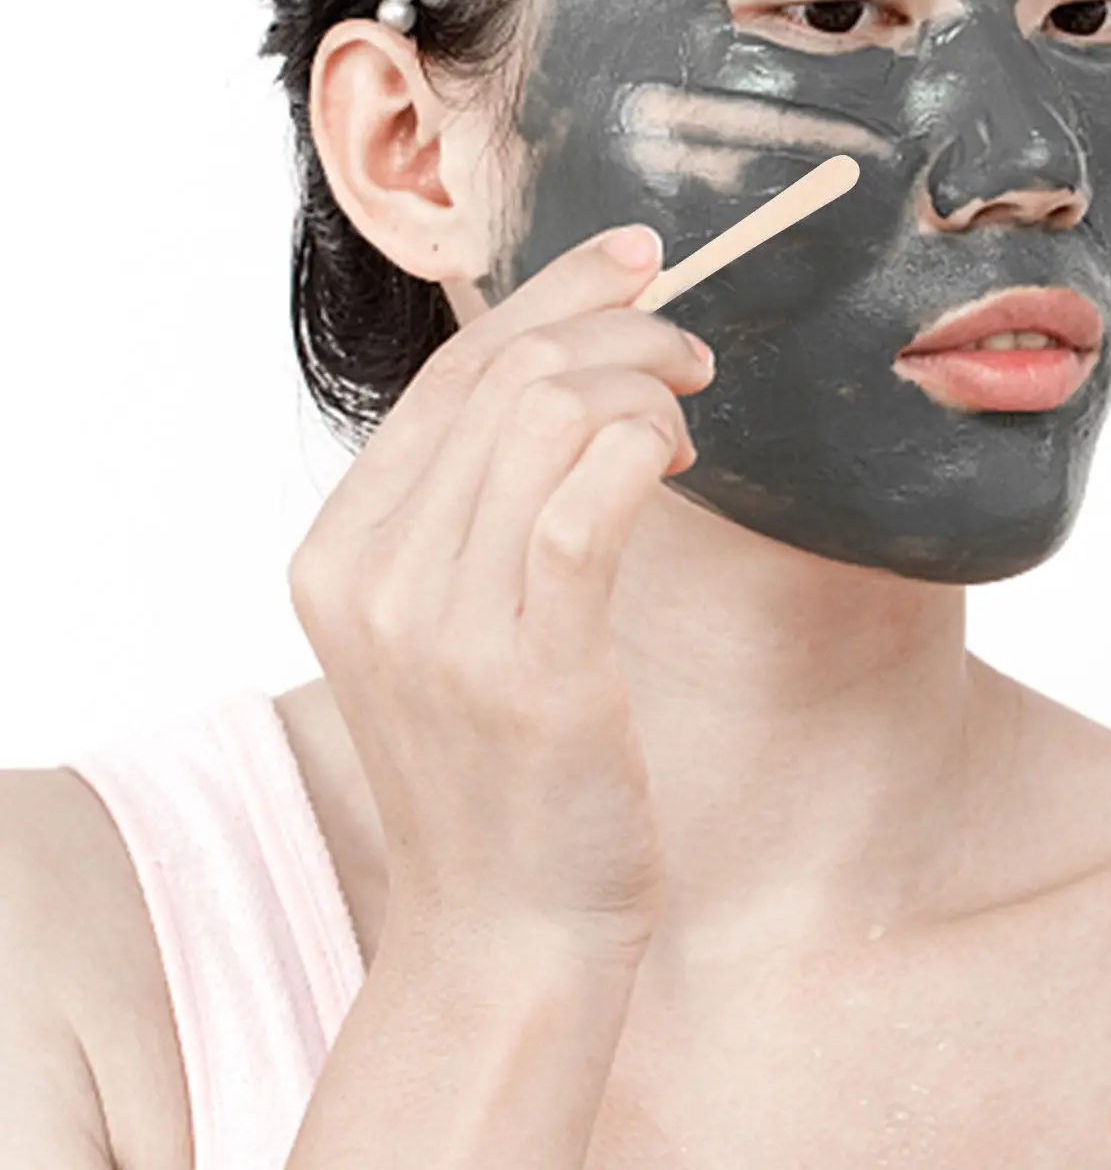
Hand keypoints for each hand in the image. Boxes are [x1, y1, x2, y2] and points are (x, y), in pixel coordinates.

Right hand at [288, 222, 715, 963]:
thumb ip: (474, 503)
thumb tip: (570, 368)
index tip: (636, 257)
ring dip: (648, 390)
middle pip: (508, 376)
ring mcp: (440, 624)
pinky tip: (676, 465)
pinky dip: (646, 448)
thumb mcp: (449, 618)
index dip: (552, 294)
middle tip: (695, 354)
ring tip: (686, 432)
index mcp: (341, 546)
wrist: (504, 927)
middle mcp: (371, 573)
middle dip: (624, 332)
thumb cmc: (502, 762)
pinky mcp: (528, 670)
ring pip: (551, 415)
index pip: (452, 371)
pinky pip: (589, 498)